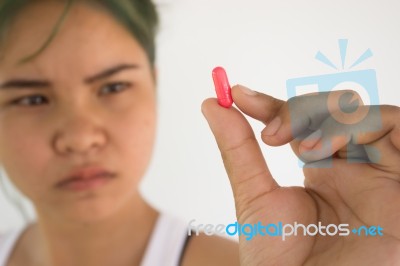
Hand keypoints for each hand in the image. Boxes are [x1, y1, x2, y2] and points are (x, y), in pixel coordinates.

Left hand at [201, 85, 399, 265]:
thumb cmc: (281, 259)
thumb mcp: (255, 198)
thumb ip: (237, 150)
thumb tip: (211, 105)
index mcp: (323, 168)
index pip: (302, 120)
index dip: (271, 103)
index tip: (237, 96)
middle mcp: (355, 167)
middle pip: (336, 109)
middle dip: (301, 110)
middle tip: (271, 135)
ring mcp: (382, 173)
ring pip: (366, 114)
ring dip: (328, 120)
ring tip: (300, 151)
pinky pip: (398, 128)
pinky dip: (362, 126)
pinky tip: (328, 150)